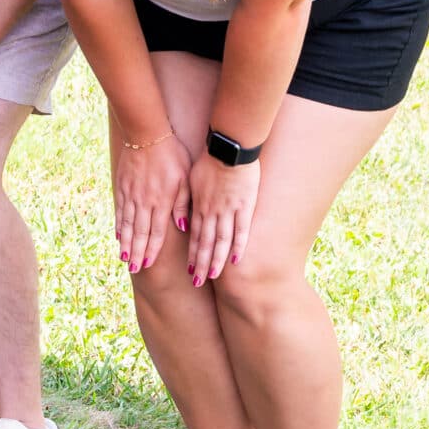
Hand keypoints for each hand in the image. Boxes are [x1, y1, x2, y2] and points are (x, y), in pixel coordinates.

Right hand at [111, 131, 190, 273]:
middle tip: (133, 269)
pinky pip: (120, 210)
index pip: (156, 232)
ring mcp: (131, 194)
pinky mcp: (122, 186)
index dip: (152, 250)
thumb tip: (181, 226)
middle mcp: (144, 201)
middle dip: (137, 253)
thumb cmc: (172, 155)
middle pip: (140, 233)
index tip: (147, 265)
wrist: (147, 133)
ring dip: (126, 243)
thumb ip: (183, 204)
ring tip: (124, 258)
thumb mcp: (185, 178)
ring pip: (128, 224)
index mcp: (162, 201)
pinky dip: (119, 225)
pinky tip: (119, 235)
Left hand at [185, 155, 257, 284]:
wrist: (227, 147)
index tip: (189, 270)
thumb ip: (188, 201)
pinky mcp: (245, 205)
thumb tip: (183, 219)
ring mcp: (228, 210)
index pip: (194, 236)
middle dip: (201, 264)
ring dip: (216, 260)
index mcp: (199, 205)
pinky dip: (238, 246)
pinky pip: (241, 230)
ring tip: (212, 277)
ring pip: (221, 241)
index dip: (192, 254)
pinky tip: (235, 261)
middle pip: (206, 243)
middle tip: (197, 282)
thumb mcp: (190, 180)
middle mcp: (212, 211)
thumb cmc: (208, 160)